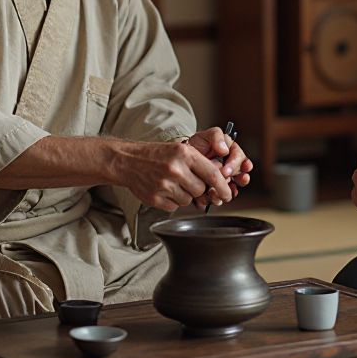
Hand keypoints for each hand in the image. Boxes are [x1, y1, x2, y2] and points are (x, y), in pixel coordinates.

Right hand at [110, 139, 233, 212]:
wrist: (128, 161)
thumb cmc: (157, 155)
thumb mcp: (180, 150)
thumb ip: (199, 163)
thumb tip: (219, 180)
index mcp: (185, 154)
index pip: (212, 174)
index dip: (223, 187)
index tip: (228, 194)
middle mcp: (175, 169)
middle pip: (201, 190)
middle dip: (199, 189)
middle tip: (187, 180)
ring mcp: (164, 185)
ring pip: (188, 200)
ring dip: (184, 195)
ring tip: (172, 183)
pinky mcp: (155, 198)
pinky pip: (175, 207)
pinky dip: (172, 201)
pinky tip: (164, 189)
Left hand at [186, 127, 253, 204]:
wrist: (181, 158)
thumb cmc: (195, 145)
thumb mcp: (206, 136)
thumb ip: (216, 136)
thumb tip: (225, 149)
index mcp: (232, 153)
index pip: (240, 159)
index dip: (234, 166)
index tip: (226, 171)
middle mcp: (231, 168)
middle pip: (240, 176)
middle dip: (231, 180)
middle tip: (222, 182)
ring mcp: (224, 180)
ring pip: (231, 189)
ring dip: (225, 192)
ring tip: (216, 193)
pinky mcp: (216, 190)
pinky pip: (220, 197)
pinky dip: (216, 199)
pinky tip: (210, 198)